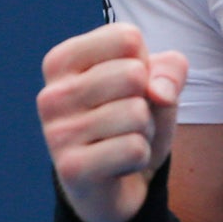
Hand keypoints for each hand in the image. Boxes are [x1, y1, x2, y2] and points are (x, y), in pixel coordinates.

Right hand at [39, 23, 188, 221]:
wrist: (116, 184)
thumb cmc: (131, 118)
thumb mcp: (157, 82)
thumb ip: (170, 68)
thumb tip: (159, 93)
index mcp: (62, 61)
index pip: (127, 37)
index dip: (145, 64)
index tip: (127, 87)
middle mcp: (51, 94)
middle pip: (133, 74)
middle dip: (146, 101)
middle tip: (127, 119)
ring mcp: (57, 133)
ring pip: (137, 113)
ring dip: (144, 131)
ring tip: (122, 140)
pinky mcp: (71, 169)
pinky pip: (134, 149)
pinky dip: (140, 157)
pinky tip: (119, 165)